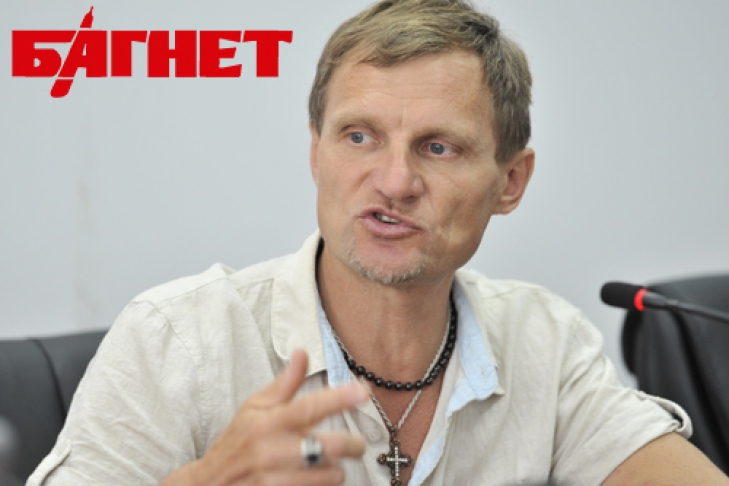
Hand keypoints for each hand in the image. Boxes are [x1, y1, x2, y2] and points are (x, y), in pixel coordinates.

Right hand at [160, 349, 368, 485]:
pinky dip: (323, 483)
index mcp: (269, 422)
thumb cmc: (237, 442)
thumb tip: (303, 352)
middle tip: (355, 443)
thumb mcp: (254, 407)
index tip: (363, 391)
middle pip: (331, 446)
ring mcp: (277, 480)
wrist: (209, 485)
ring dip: (336, 469)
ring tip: (327, 463)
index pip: (309, 407)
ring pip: (331, 475)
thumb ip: (285, 383)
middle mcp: (274, 451)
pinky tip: (313, 478)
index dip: (339, 398)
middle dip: (354, 443)